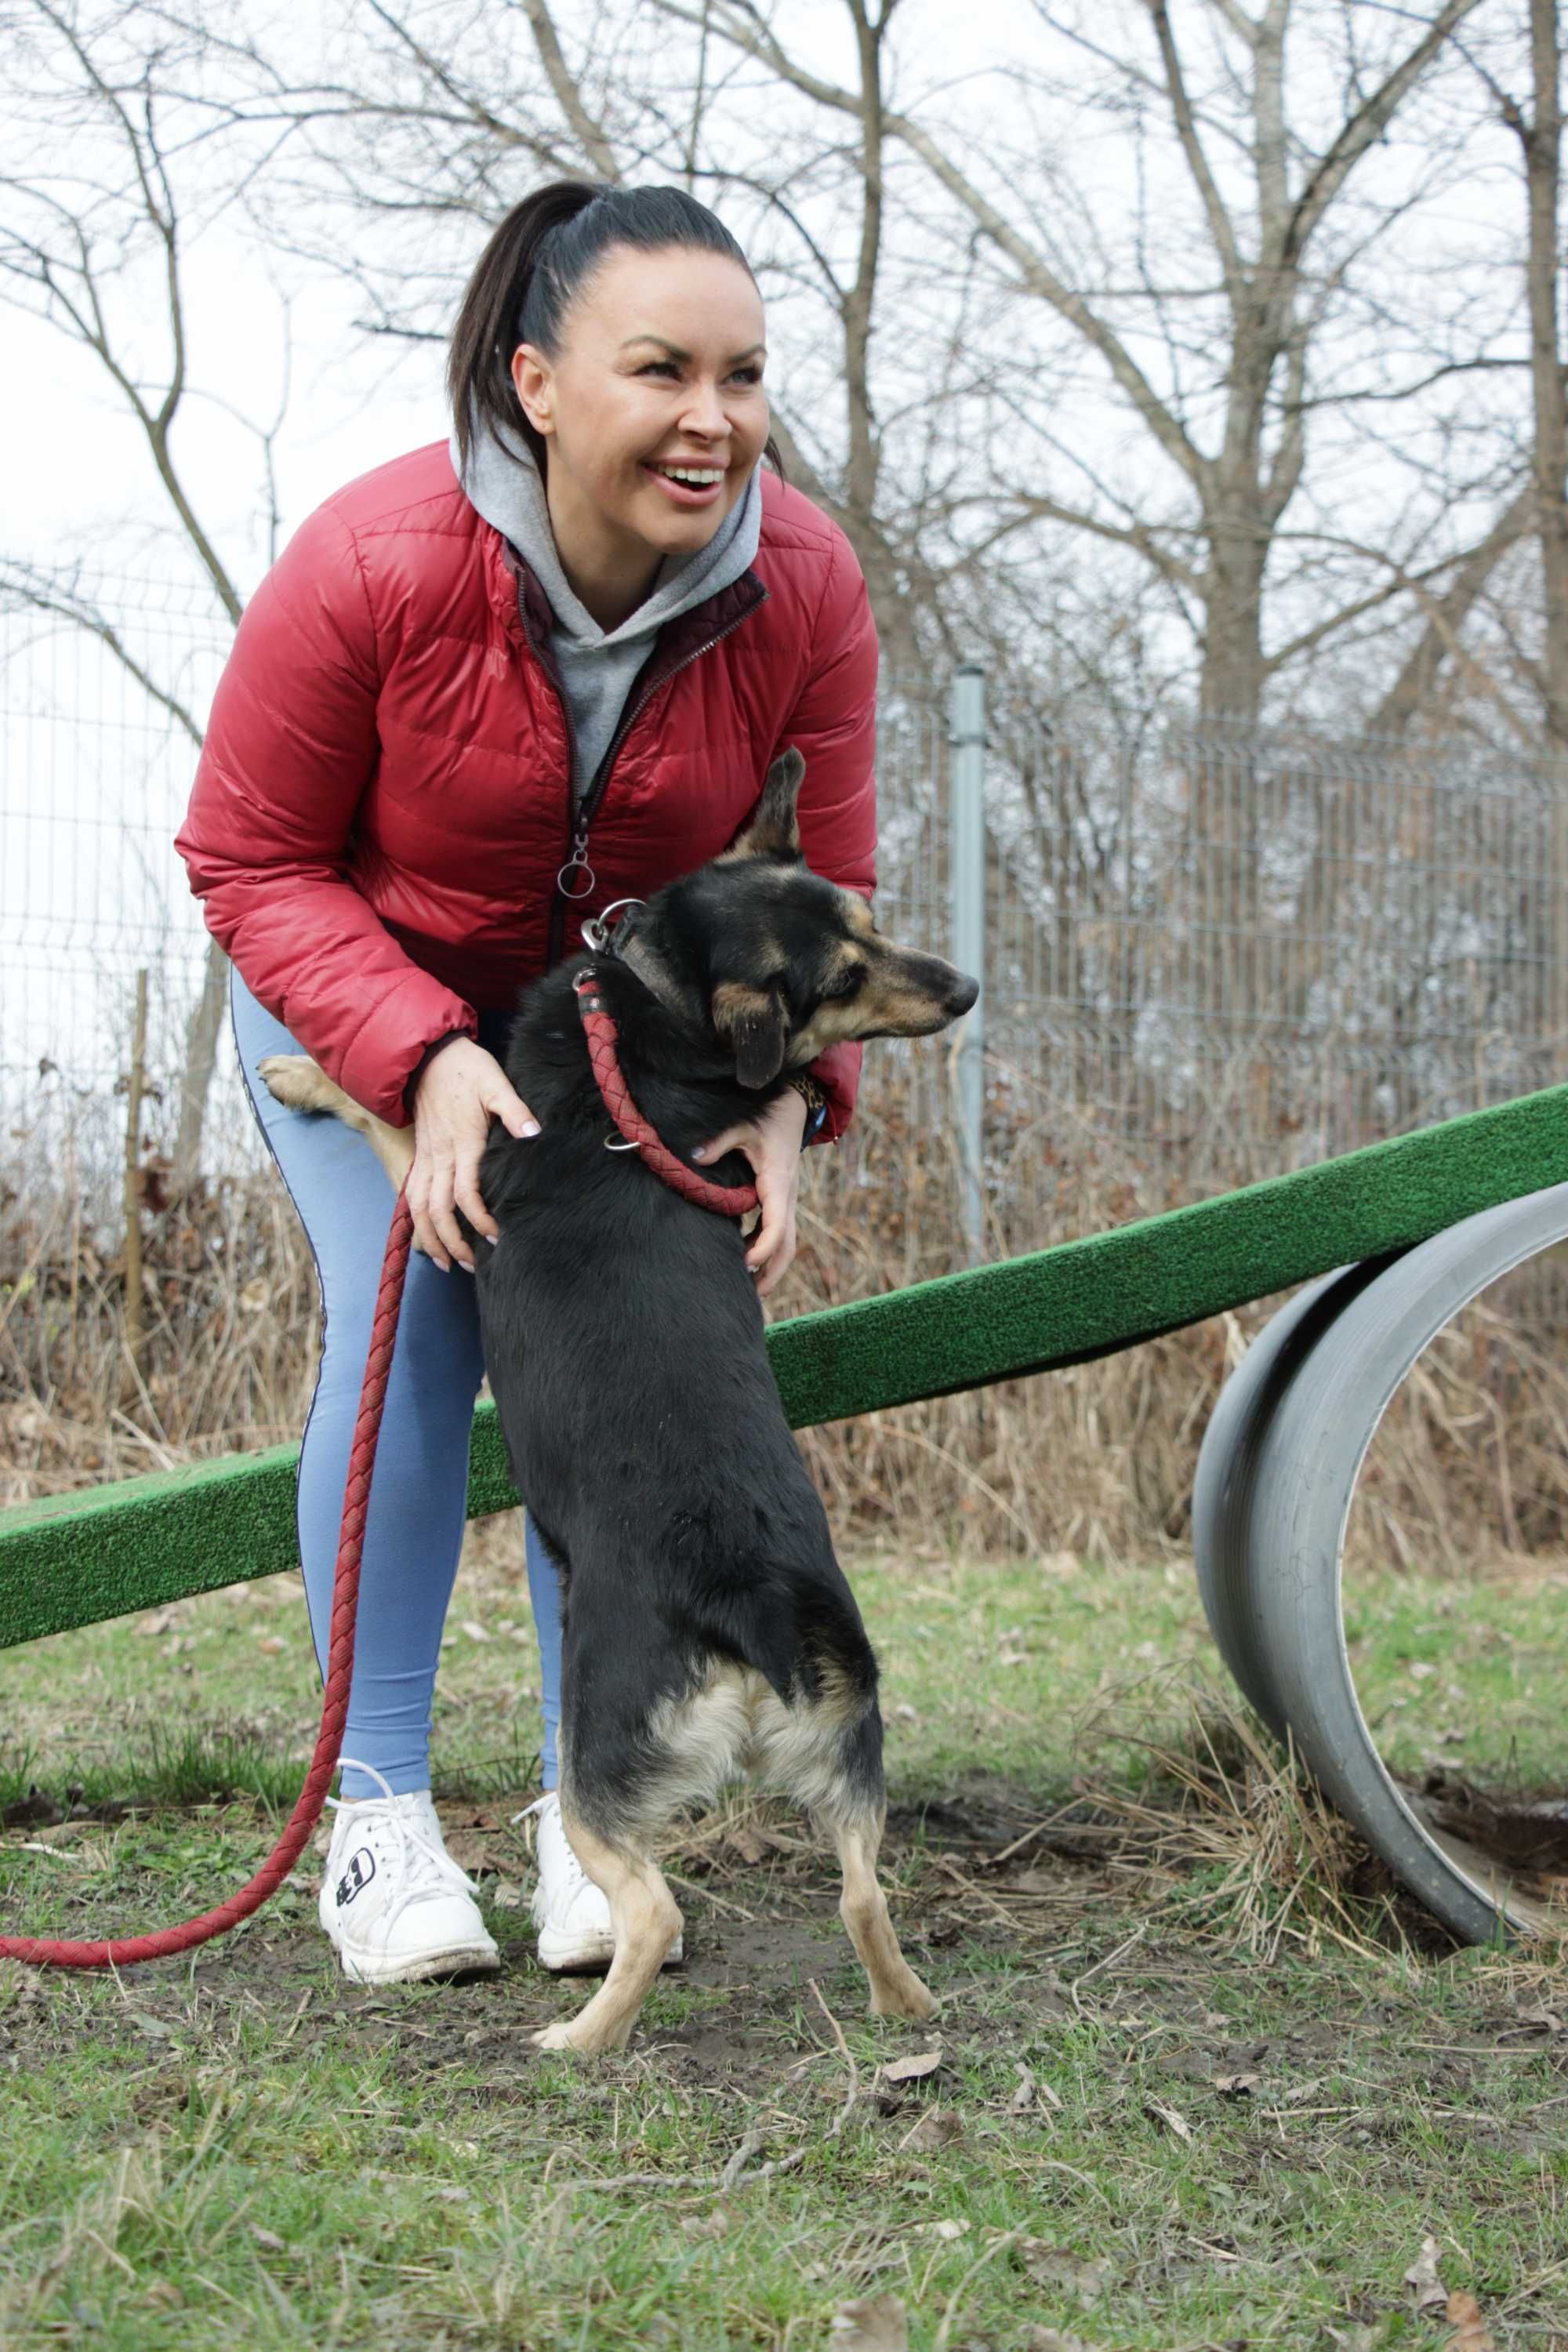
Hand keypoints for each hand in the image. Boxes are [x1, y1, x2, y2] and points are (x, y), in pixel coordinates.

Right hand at [409, 1039, 537, 1270]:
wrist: (427, 1055)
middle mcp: (440, 1156)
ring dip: (430, 1238)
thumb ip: (515, 1110)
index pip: (466, 1193)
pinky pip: (411, 1195)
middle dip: (452, 1242)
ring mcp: (426, 1157)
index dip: (479, 1219)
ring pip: (419, 1208)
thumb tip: (534, 1134)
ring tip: (446, 1262)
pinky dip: (416, 1220)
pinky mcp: (419, 1155)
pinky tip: (427, 1236)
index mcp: (463, 1143)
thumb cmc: (466, 1068)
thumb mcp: (496, 1082)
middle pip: (438, 1211)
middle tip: (471, 1265)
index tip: (495, 1237)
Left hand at [692, 1088, 807, 1296]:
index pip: (777, 1226)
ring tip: (750, 1289)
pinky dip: (766, 1248)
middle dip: (772, 1273)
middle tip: (752, 1298)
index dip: (763, 1249)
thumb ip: (719, 1143)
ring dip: (771, 1266)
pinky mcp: (782, 1199)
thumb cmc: (767, 1119)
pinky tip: (746, 1259)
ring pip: (787, 1243)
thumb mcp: (743, 1127)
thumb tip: (695, 1158)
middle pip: (788, 1246)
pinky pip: (779, 1231)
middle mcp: (787, 1196)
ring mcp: (787, 1200)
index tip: (745, 1264)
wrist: (794, 1109)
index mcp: (778, 1183)